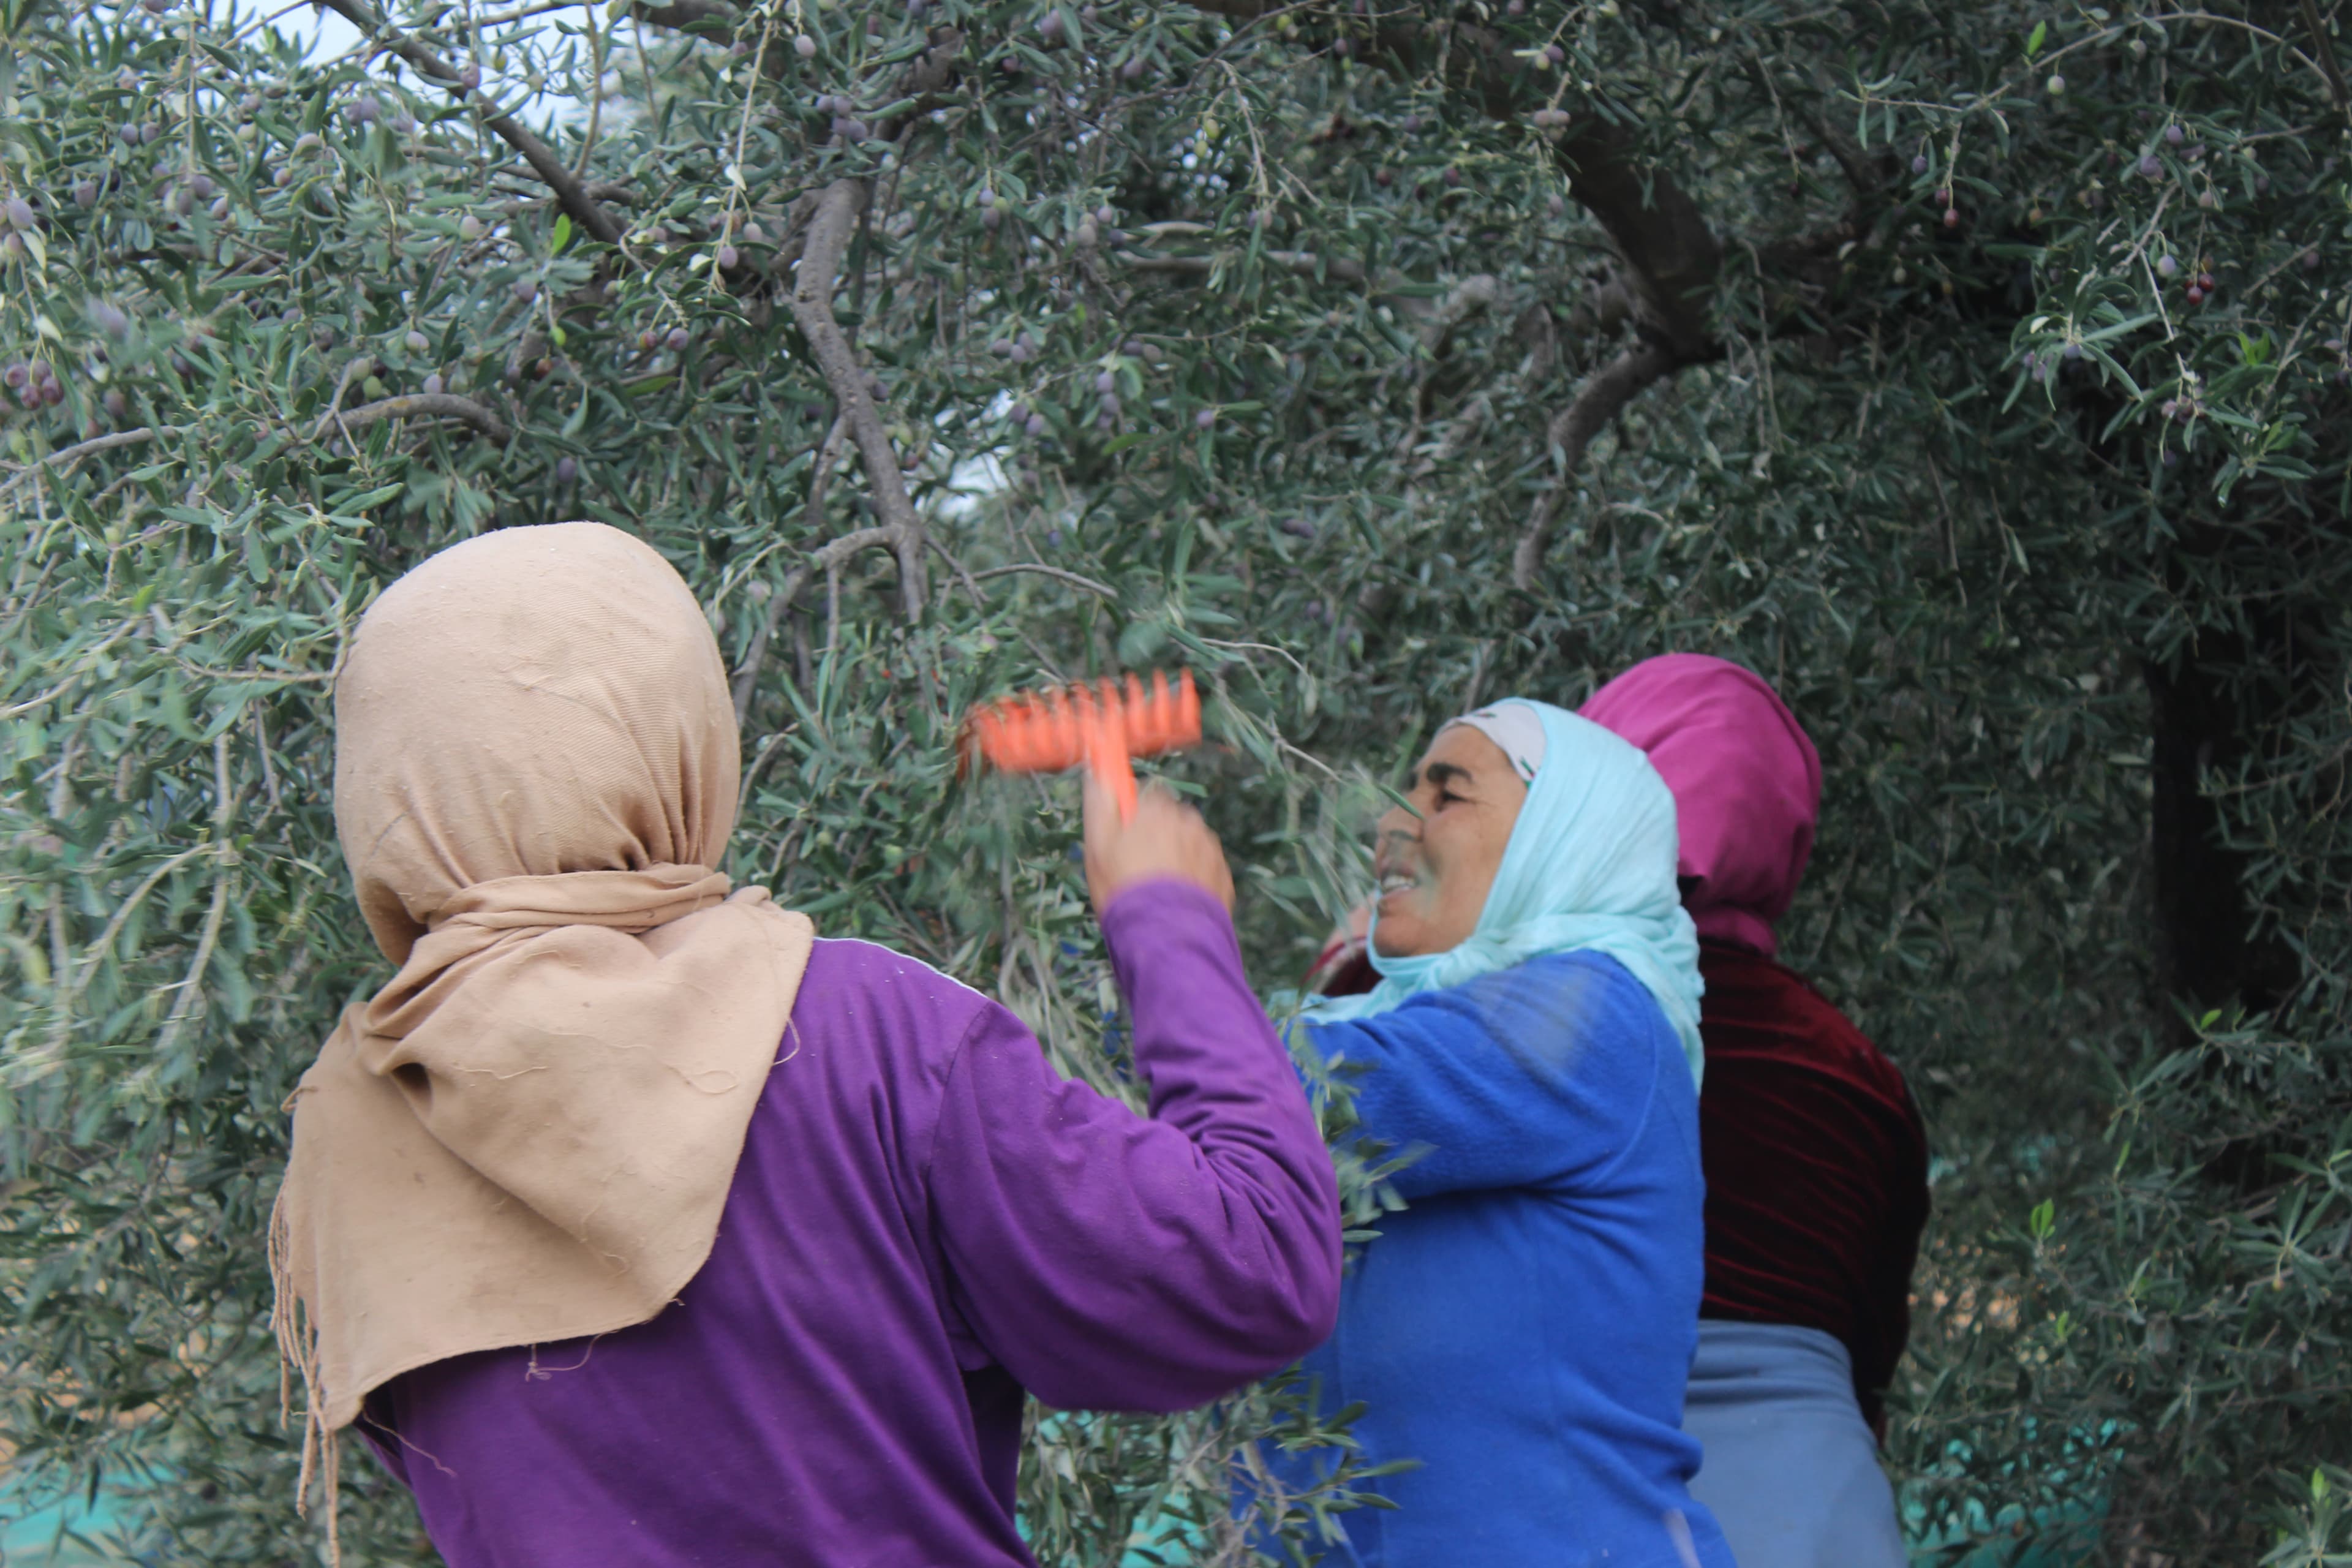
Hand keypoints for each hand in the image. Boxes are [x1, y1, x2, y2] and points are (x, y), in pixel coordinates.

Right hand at [1082, 775, 1234, 915]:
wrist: (1166, 938)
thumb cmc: (1124, 890)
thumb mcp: (1097, 847)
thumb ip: (1099, 805)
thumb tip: (1098, 774)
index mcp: (1156, 810)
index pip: (1146, 795)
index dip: (1134, 815)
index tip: (1124, 838)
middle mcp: (1188, 821)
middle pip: (1170, 818)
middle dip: (1157, 835)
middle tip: (1139, 868)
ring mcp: (1209, 848)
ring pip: (1188, 842)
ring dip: (1177, 855)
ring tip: (1159, 888)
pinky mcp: (1223, 874)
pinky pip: (1204, 866)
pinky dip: (1193, 876)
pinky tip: (1177, 898)